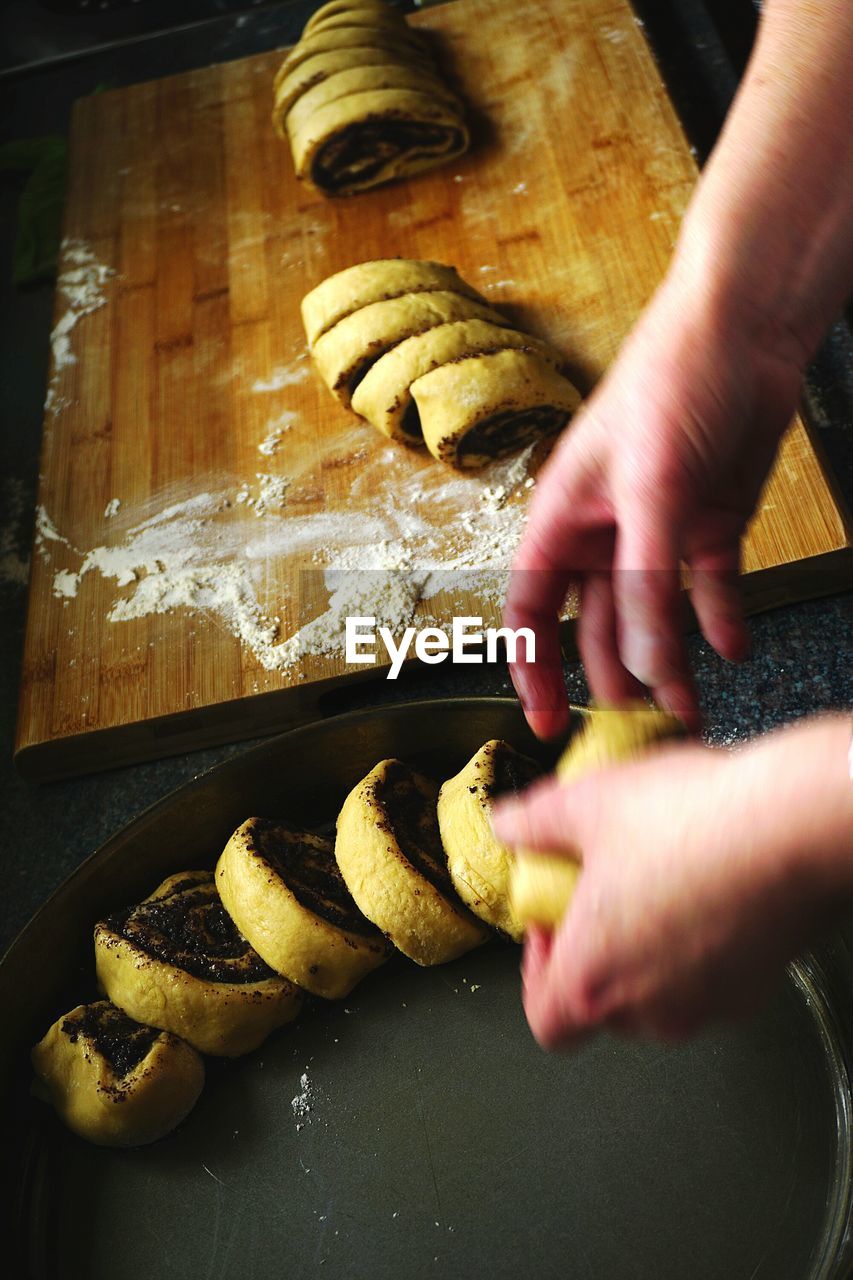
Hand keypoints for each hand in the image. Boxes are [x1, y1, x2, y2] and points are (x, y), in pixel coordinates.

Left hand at [492, 716, 852, 1046]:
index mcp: (594, 978)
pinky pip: (711, 983)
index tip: (549, 926)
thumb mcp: (584, 804)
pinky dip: (698, 950)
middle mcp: (652, 1010)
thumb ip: (531, 821)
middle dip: (594, 955)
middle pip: (603, 1011)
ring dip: (647, 955)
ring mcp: (710, 1005)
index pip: (546, 1024)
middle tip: (601, 896)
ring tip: (654, 885)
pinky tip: (704, 888)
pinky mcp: (756, 987)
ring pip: (659, 1000)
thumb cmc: (690, 819)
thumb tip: (507, 823)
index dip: (536, 976)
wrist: (792, 822)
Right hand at [504, 263, 802, 735]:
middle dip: (614, 675)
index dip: (532, 667)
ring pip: (654, 617)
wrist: (745, 331)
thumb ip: (646, 583)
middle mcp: (605, 532)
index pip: (531, 610)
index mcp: (563, 519)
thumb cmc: (672, 384)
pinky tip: (733, 648)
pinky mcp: (710, 524)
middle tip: (639, 724)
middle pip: (597, 625)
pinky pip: (709, 589)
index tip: (546, 721)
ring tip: (692, 707)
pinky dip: (720, 621)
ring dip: (671, 661)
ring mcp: (659, 532)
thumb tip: (644, 667)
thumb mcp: (653, 492)